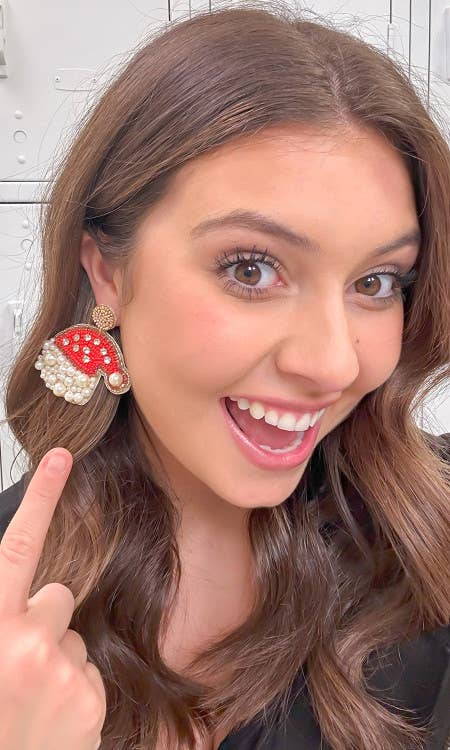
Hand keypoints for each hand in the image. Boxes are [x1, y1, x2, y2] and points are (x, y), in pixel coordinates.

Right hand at [0, 448, 105, 749]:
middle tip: (18, 664)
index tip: (60, 457)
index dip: (40, 497)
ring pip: (74, 633)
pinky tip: (52, 712)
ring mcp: (59, 671)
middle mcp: (23, 643)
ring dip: (57, 654)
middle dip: (43, 618)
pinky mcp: (87, 697)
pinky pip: (89, 666)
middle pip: (57, 594)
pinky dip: (73, 684)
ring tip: (32, 693)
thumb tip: (28, 590)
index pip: (18, 547)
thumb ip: (3, 609)